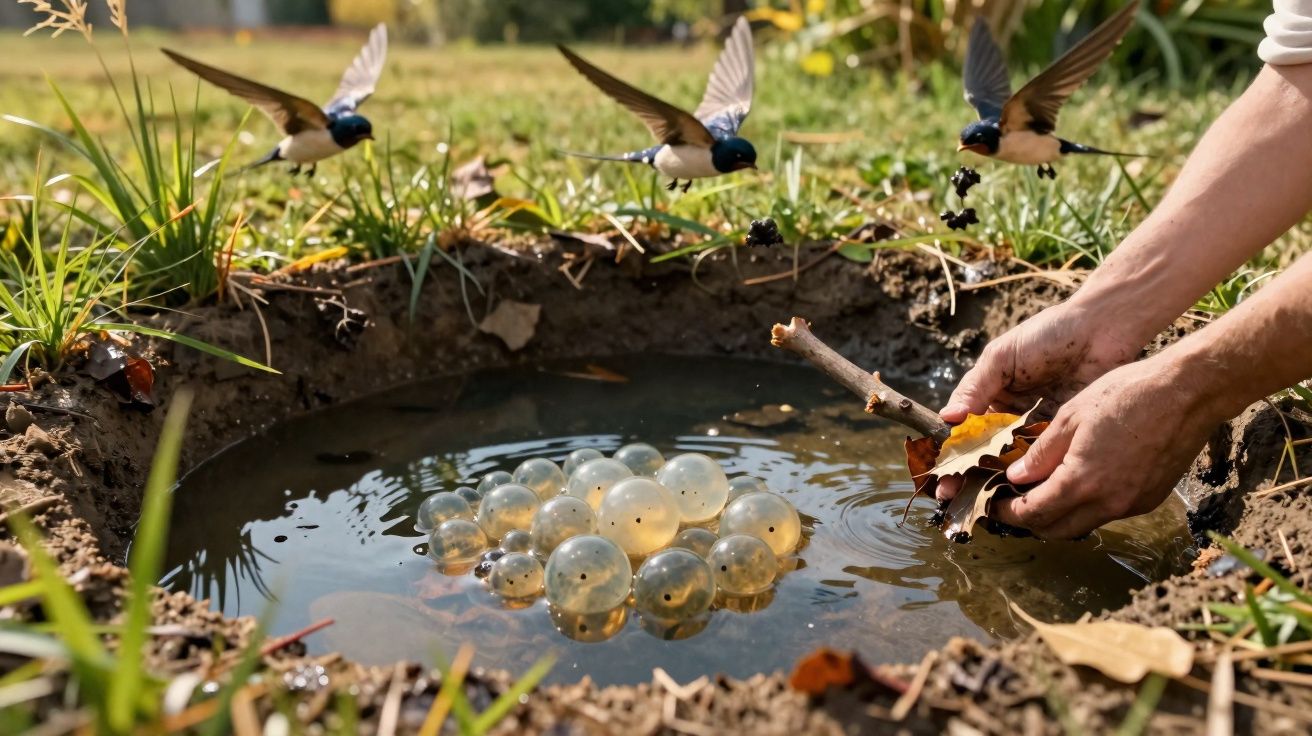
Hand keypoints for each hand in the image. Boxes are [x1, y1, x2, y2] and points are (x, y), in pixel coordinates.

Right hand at [936, 301, 1144, 502]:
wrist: (1102, 328)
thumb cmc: (1048, 334)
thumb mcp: (1002, 357)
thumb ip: (975, 388)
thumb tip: (946, 419)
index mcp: (991, 394)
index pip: (966, 430)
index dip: (953, 453)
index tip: (942, 476)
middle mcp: (1012, 414)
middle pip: (986, 450)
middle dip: (970, 474)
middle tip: (956, 496)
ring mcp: (1038, 425)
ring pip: (1014, 459)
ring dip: (998, 478)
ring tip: (983, 499)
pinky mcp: (1064, 432)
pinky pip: (1044, 457)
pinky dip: (1032, 472)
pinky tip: (1019, 489)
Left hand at [990, 356, 1221, 538]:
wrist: (1188, 394)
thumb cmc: (1127, 395)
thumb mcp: (1071, 416)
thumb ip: (1042, 452)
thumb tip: (1017, 477)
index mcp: (1081, 482)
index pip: (1033, 514)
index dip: (1008, 513)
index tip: (992, 504)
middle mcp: (1108, 503)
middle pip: (1056, 531)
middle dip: (1029, 521)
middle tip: (1012, 502)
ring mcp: (1131, 504)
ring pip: (1083, 524)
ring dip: (1059, 516)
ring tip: (1042, 491)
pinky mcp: (1150, 499)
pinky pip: (1108, 513)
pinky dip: (1086, 507)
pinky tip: (1080, 483)